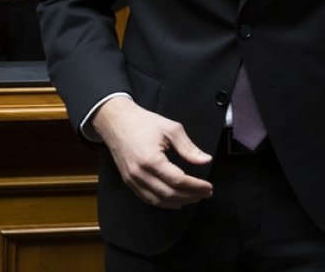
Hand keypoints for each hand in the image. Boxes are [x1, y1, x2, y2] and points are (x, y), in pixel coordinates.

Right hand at [92, 96, 212, 208]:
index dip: (196, 186)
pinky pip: (146, 198)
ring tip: (194, 198)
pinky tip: (175, 201)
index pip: (178, 180)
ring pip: (157, 200)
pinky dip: (163, 202)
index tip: (208, 187)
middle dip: (190, 196)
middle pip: (168, 194)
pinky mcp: (128, 181)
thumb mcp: (171, 129)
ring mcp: (132, 180)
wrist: (116, 122)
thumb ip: (189, 148)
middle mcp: (139, 174)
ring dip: (178, 202)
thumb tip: (205, 160)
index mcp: (151, 160)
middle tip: (206, 194)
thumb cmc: (142, 122)